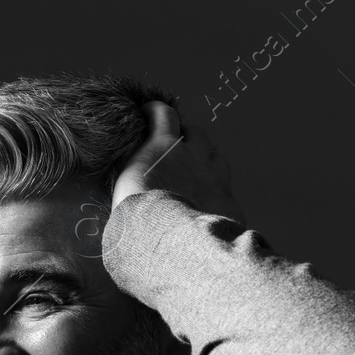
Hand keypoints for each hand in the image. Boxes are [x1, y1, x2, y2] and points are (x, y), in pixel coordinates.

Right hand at [111, 102, 244, 224]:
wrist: (170, 243)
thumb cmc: (136, 219)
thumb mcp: (125, 192)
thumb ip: (135, 179)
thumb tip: (128, 189)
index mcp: (162, 148)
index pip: (163, 115)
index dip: (157, 111)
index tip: (151, 111)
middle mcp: (193, 156)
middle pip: (198, 133)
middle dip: (189, 138)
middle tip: (179, 149)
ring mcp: (216, 178)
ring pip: (217, 159)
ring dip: (207, 164)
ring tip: (197, 178)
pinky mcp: (230, 203)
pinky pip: (226, 193)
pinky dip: (217, 198)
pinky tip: (208, 210)